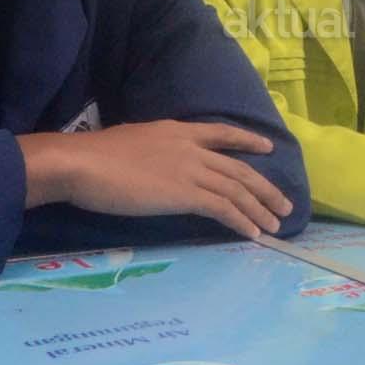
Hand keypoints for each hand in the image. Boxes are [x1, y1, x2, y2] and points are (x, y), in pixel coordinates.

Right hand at [19, 122, 292, 240]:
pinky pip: (224, 208)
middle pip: (239, 168)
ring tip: (275, 225)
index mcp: (176, 131)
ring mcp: (189, 170)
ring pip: (237, 190)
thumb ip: (151, 152)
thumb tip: (153, 164)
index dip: (247, 140)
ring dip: (259, 209)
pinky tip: (253, 233)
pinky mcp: (184, 194)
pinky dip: (242, 221)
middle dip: (265, 188)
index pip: (220, 133)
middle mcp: (190, 148)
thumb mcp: (130, 143)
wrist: (80, 163)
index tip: (266, 147)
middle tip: (284, 205)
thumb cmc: (92, 157)